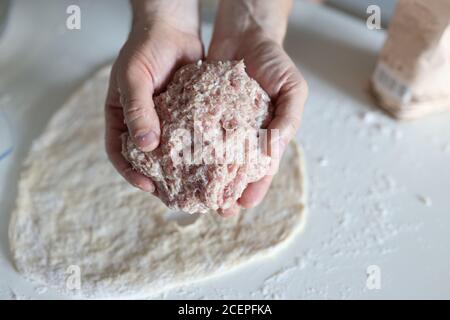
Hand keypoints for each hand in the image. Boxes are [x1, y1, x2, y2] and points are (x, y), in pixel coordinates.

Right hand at [105, 0, 201, 191]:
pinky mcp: (187, 118)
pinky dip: (198, 153)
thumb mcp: (134, 78)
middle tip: (176, 198)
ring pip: (171, 154)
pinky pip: (191, 139)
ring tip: (197, 188)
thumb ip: (138, 110)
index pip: (120, 153)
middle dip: (160, 180)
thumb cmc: (146, 49)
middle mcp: (143, 125)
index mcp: (122, 119)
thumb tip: (145, 146)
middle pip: (147, 160)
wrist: (173, 29)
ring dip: (182, 171)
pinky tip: (212, 164)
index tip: (147, 187)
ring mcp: (165, 123)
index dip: (131, 174)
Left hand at [209, 0, 307, 215]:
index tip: (243, 204)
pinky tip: (180, 163)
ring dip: (205, 178)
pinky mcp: (201, 113)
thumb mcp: (293, 87)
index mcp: (267, 135)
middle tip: (217, 210)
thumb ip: (289, 118)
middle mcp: (243, 135)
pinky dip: (189, 150)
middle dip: (227, 191)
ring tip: (195, 195)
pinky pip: (195, 135)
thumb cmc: (274, 61)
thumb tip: (274, 149)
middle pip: (235, 171)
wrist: (245, 34)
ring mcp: (221, 126)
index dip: (255, 187)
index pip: (262, 168)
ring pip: (213, 158)